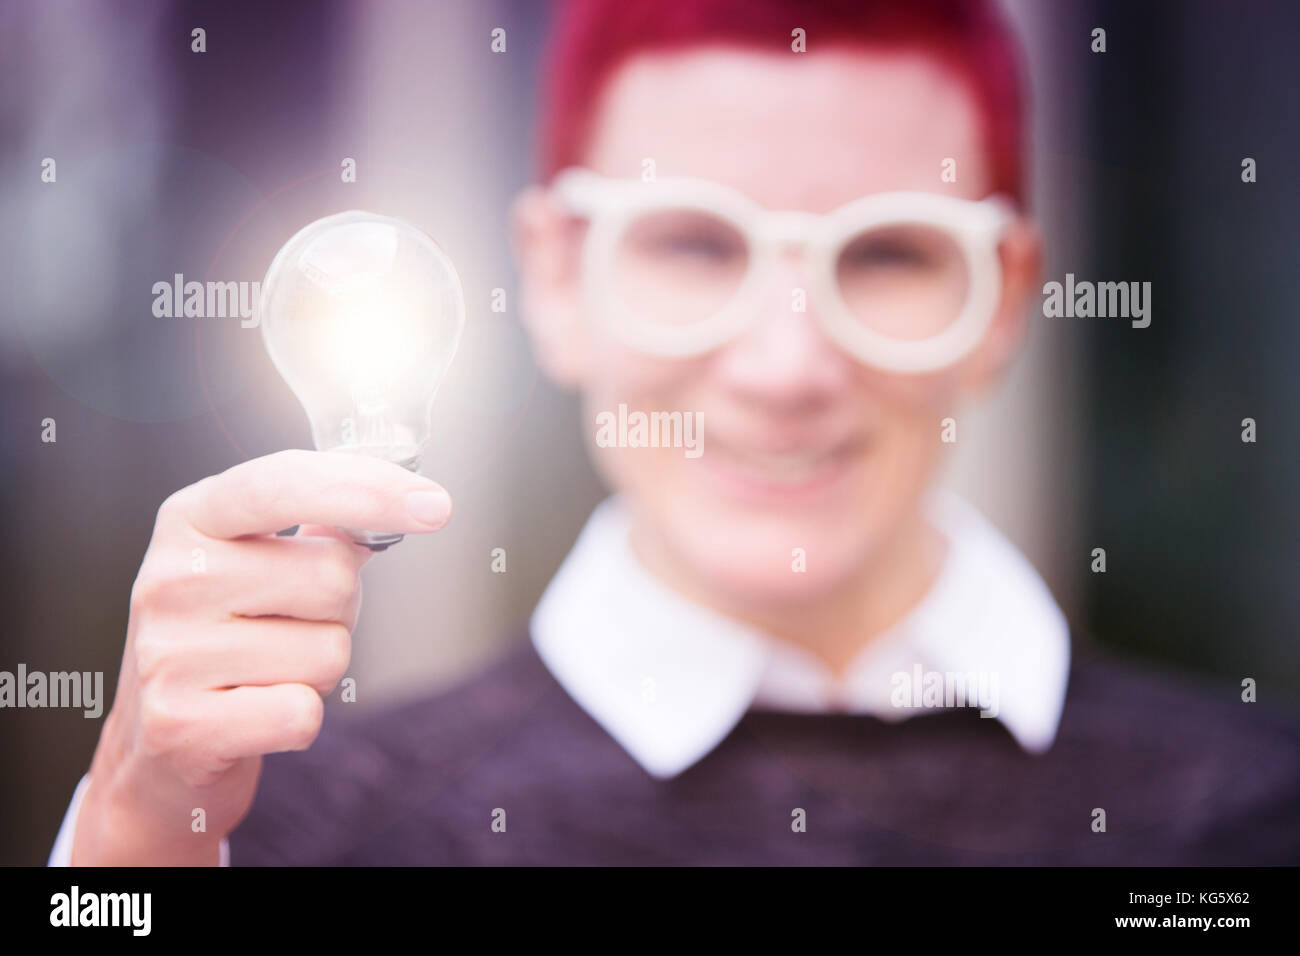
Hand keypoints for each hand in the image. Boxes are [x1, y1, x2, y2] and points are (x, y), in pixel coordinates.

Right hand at [70, 449, 452, 864]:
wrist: (162, 743)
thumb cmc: (228, 636)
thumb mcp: (254, 561)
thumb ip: (323, 526)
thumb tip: (407, 501)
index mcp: (191, 518)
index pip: (284, 483)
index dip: (368, 490)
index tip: (436, 505)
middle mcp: (170, 577)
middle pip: (333, 578)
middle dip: (338, 610)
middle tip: (286, 627)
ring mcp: (168, 652)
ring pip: (328, 652)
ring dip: (317, 669)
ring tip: (263, 672)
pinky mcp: (181, 725)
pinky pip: (302, 713)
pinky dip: (299, 719)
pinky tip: (253, 714)